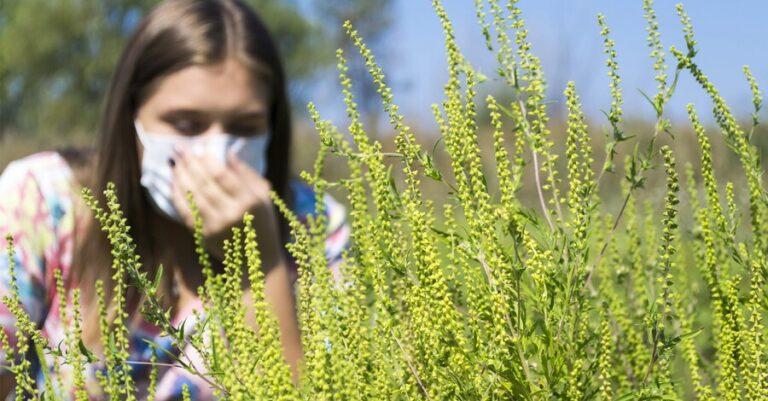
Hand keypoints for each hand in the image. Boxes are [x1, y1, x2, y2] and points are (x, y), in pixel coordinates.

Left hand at [170, 148, 283, 267]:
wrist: (258, 259)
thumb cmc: (262, 221)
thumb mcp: (263, 195)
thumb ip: (246, 173)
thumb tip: (227, 152)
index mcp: (249, 201)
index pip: (222, 175)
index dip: (208, 159)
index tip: (199, 146)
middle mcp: (232, 213)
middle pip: (204, 183)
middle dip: (189, 163)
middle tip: (178, 148)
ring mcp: (216, 226)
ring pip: (192, 196)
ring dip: (180, 176)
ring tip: (174, 161)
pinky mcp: (204, 235)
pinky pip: (186, 212)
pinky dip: (177, 195)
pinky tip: (174, 182)